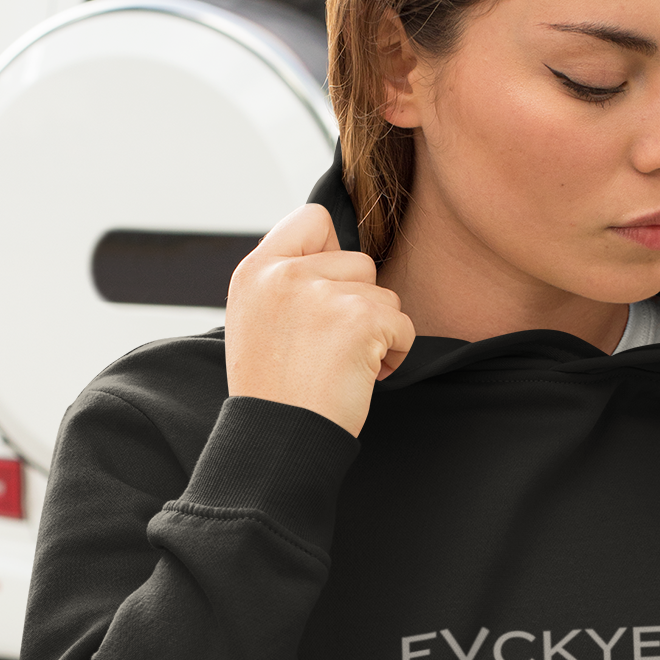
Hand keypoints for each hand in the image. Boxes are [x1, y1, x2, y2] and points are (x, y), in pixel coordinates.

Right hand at [225, 204, 414, 435]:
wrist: (279, 440)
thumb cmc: (275, 394)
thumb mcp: (257, 322)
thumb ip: (287, 283)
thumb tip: (335, 256)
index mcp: (256, 272)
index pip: (312, 219)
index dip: (333, 252)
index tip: (331, 293)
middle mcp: (285, 274)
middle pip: (359, 261)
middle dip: (360, 304)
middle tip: (337, 347)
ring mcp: (321, 293)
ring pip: (384, 295)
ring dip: (379, 332)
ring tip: (348, 365)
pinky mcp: (358, 319)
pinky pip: (403, 325)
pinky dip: (396, 354)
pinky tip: (366, 376)